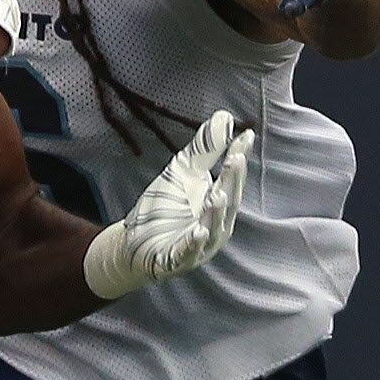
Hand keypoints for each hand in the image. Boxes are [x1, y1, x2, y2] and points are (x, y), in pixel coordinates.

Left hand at [83, 110, 252, 299]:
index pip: (233, 179)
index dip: (239, 160)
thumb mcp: (183, 173)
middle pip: (228, 201)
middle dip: (232, 181)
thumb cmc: (163, 208)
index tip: (246, 137)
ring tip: (219, 194)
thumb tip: (225, 118)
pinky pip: (188, 252)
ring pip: (212, 229)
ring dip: (216, 213)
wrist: (133, 243)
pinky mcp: (177, 260)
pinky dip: (194, 244)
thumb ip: (204, 149)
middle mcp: (216, 226)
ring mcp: (199, 247)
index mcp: (219, 205)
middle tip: (235, 158)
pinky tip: (198, 232)